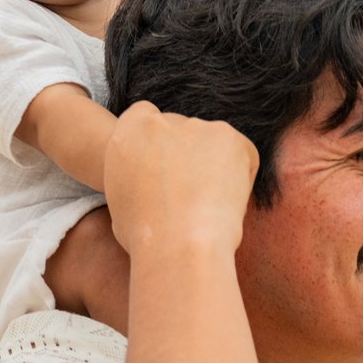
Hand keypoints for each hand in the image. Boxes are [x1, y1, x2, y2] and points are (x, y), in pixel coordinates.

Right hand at [102, 101, 257, 257]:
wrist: (178, 245)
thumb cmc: (146, 237)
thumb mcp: (120, 199)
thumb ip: (136, 175)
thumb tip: (150, 182)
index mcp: (129, 131)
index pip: (145, 117)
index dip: (160, 143)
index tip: (165, 168)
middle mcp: (163, 121)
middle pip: (181, 130)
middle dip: (188, 154)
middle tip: (191, 193)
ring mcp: (198, 126)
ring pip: (212, 143)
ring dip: (214, 166)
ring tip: (208, 205)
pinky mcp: (229, 137)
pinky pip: (242, 154)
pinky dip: (241, 175)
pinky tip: (226, 202)